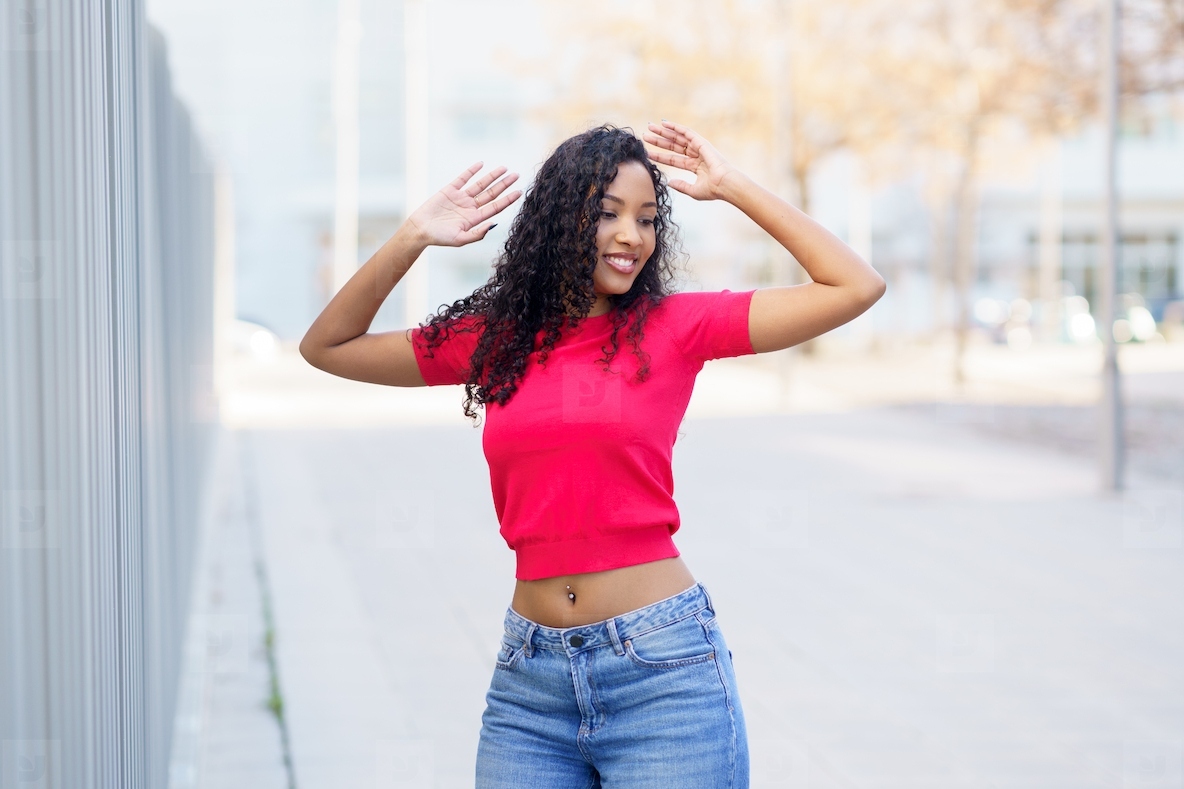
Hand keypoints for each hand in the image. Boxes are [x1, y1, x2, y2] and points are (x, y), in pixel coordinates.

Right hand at [406, 163, 521, 246]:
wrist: (420, 230)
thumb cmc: (440, 238)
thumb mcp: (460, 239)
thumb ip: (478, 233)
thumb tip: (494, 224)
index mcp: (475, 219)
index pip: (496, 207)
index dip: (508, 199)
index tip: (519, 192)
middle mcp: (470, 207)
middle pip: (491, 193)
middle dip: (504, 184)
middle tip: (516, 175)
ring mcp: (461, 198)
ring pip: (480, 184)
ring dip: (492, 176)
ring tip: (504, 168)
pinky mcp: (449, 190)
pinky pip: (463, 178)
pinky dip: (471, 171)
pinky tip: (481, 164)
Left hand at [642, 120, 738, 200]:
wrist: (725, 185)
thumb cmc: (713, 190)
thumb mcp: (693, 190)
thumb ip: (681, 186)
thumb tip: (669, 182)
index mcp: (694, 166)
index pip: (673, 159)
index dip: (660, 156)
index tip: (648, 152)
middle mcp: (695, 155)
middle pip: (673, 146)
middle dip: (659, 140)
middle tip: (646, 135)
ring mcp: (699, 148)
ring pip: (678, 138)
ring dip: (664, 132)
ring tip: (650, 127)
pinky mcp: (702, 142)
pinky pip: (687, 132)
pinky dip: (676, 127)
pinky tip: (664, 123)